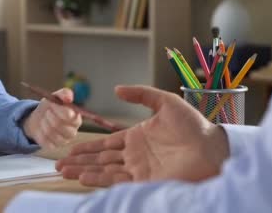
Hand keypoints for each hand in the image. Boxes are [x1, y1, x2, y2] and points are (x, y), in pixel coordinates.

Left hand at [23, 88, 81, 148]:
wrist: (39, 117)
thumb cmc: (51, 107)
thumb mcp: (57, 96)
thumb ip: (64, 94)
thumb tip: (69, 98)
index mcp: (76, 118)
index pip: (72, 118)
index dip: (61, 111)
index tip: (52, 105)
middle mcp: (72, 131)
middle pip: (62, 127)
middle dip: (51, 117)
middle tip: (47, 112)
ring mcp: (63, 140)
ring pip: (52, 134)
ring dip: (44, 123)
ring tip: (44, 118)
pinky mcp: (54, 146)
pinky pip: (46, 141)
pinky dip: (40, 133)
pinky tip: (42, 128)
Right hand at [57, 85, 229, 186]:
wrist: (213, 149)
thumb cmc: (195, 126)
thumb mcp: (166, 102)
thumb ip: (141, 94)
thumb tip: (117, 89)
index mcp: (137, 137)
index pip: (106, 144)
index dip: (87, 147)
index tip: (70, 150)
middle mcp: (135, 156)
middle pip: (100, 159)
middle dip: (79, 162)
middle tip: (58, 165)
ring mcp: (139, 170)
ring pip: (104, 170)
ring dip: (83, 170)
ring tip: (63, 172)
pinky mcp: (145, 182)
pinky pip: (116, 180)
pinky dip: (98, 179)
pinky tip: (83, 177)